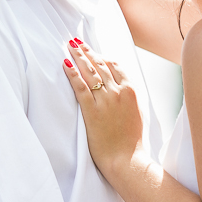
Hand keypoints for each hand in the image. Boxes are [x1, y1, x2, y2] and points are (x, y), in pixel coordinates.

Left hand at [61, 40, 147, 179]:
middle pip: (100, 65)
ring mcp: (106, 100)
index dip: (101, 56)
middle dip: (87, 52)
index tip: (92, 51)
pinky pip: (80, 87)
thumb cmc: (131, 141)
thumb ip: (128, 98)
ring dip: (78, 57)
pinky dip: (72, 74)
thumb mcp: (136, 114)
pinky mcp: (92, 110)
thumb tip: (120, 88)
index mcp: (131, 91)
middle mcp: (119, 92)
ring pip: (90, 72)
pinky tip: (65, 64)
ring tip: (69, 47)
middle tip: (76, 42)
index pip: (114, 65)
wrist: (126, 159)